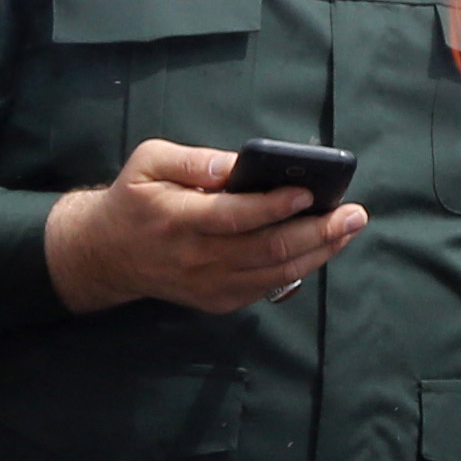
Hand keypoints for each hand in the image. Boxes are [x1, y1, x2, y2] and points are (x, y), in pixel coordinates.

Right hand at [44, 141, 366, 315]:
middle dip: (316, 232)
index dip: (272, 206)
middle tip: (354, 214)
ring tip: (348, 229)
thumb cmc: (135, 198)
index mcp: (175, 219)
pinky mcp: (216, 300)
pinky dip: (298, 269)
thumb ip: (192, 161)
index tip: (309, 191)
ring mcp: (206, 285)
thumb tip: (237, 165)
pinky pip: (265, 288)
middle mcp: (194, 258)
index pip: (232, 217)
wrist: (106, 254)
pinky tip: (322, 248)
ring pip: (272, 273)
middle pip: (265, 250)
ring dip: (318, 253)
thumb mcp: (149, 162)